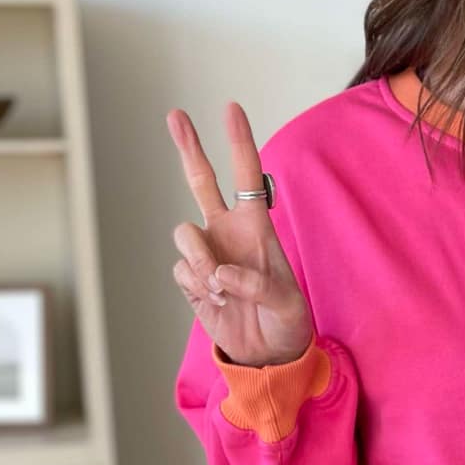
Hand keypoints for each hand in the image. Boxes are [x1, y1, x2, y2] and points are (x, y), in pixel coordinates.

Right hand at [167, 102, 315, 366]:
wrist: (268, 355)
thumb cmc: (286, 324)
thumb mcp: (288, 306)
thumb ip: (259, 286)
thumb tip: (221, 273)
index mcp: (257, 228)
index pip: (247, 177)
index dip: (239, 143)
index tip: (231, 109)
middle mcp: (227, 233)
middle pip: (201, 181)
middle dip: (188, 147)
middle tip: (175, 114)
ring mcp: (207, 254)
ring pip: (184, 233)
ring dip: (200, 260)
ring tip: (221, 288)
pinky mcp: (192, 280)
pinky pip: (182, 269)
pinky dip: (197, 285)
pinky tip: (218, 302)